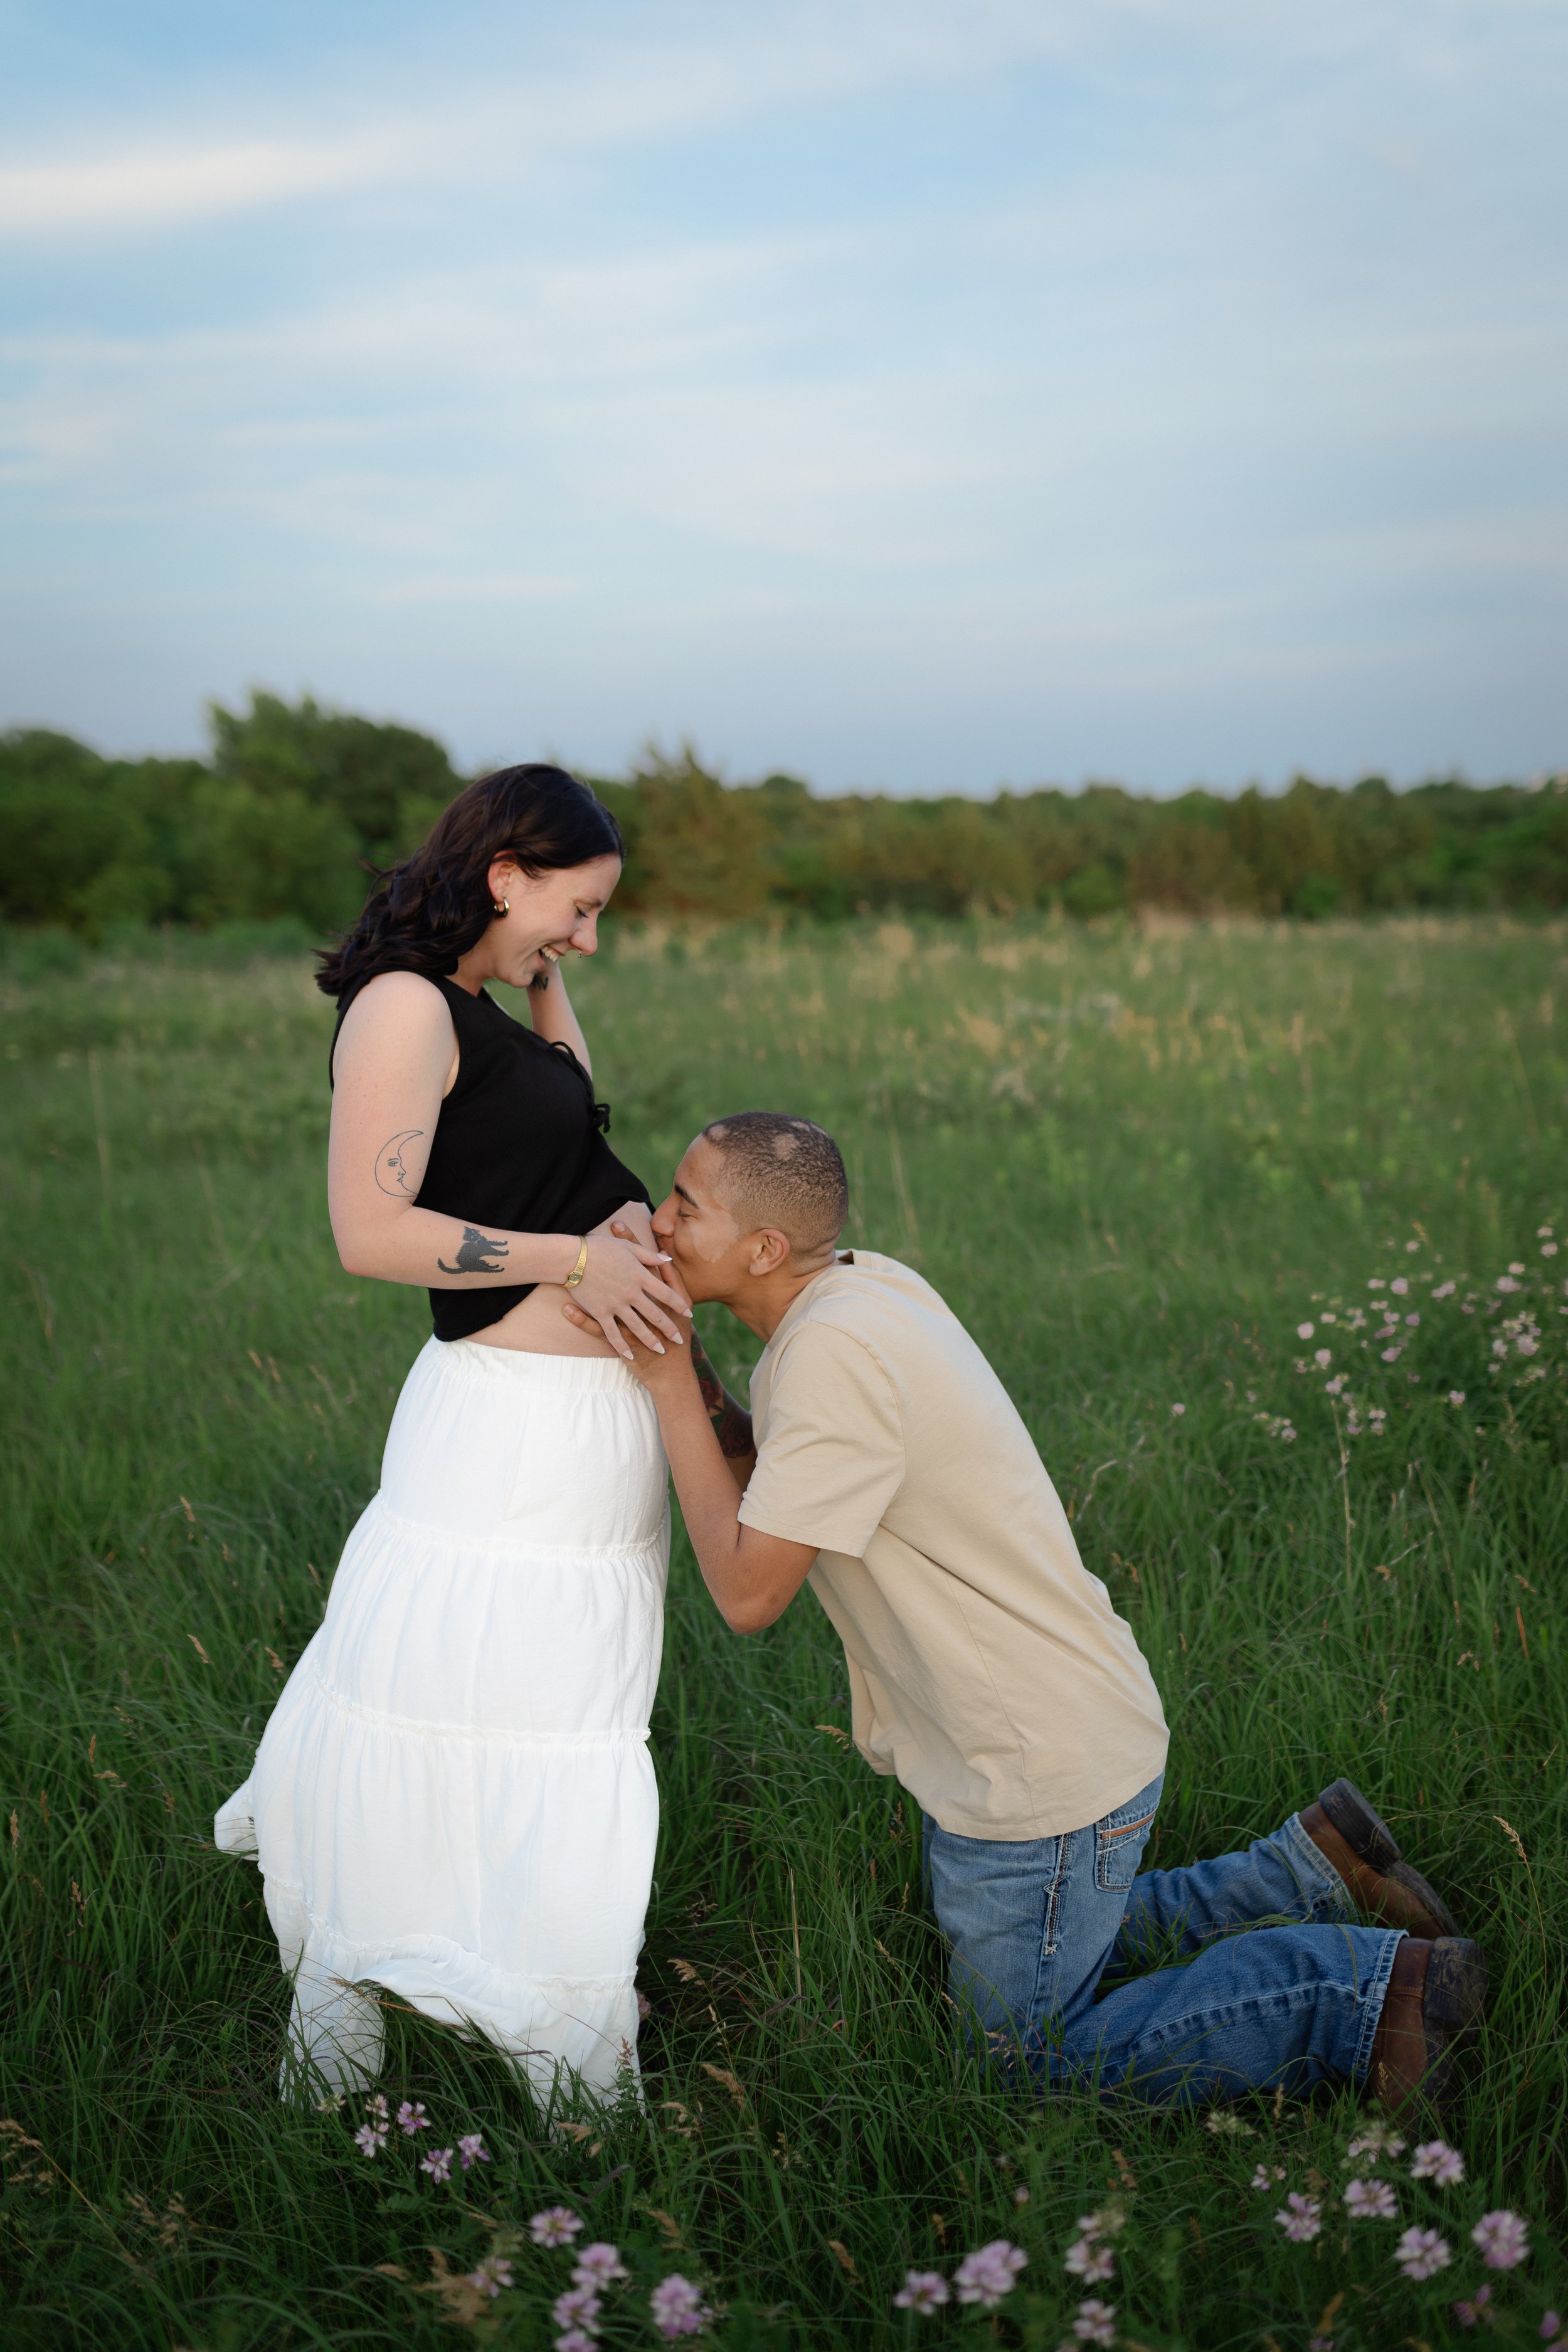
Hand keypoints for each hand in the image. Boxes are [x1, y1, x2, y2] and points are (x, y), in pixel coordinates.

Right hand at [571, 1218, 692, 1359]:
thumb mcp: (628, 1247)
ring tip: (660, 1350)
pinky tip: (629, 1354)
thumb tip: (668, 1259)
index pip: (667, 1294)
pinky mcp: (600, 1313)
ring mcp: (616, 1305)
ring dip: (650, 1340)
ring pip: (638, 1327)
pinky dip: (621, 1345)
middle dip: (669, 1329)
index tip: (689, 1315)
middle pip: (656, 1314)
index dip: (679, 1305)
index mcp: (640, 1276)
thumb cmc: (600, 1248)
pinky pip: (613, 1333)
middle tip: (679, 1340)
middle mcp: (632, 1293)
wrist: (572, 1257)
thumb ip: (649, 1255)